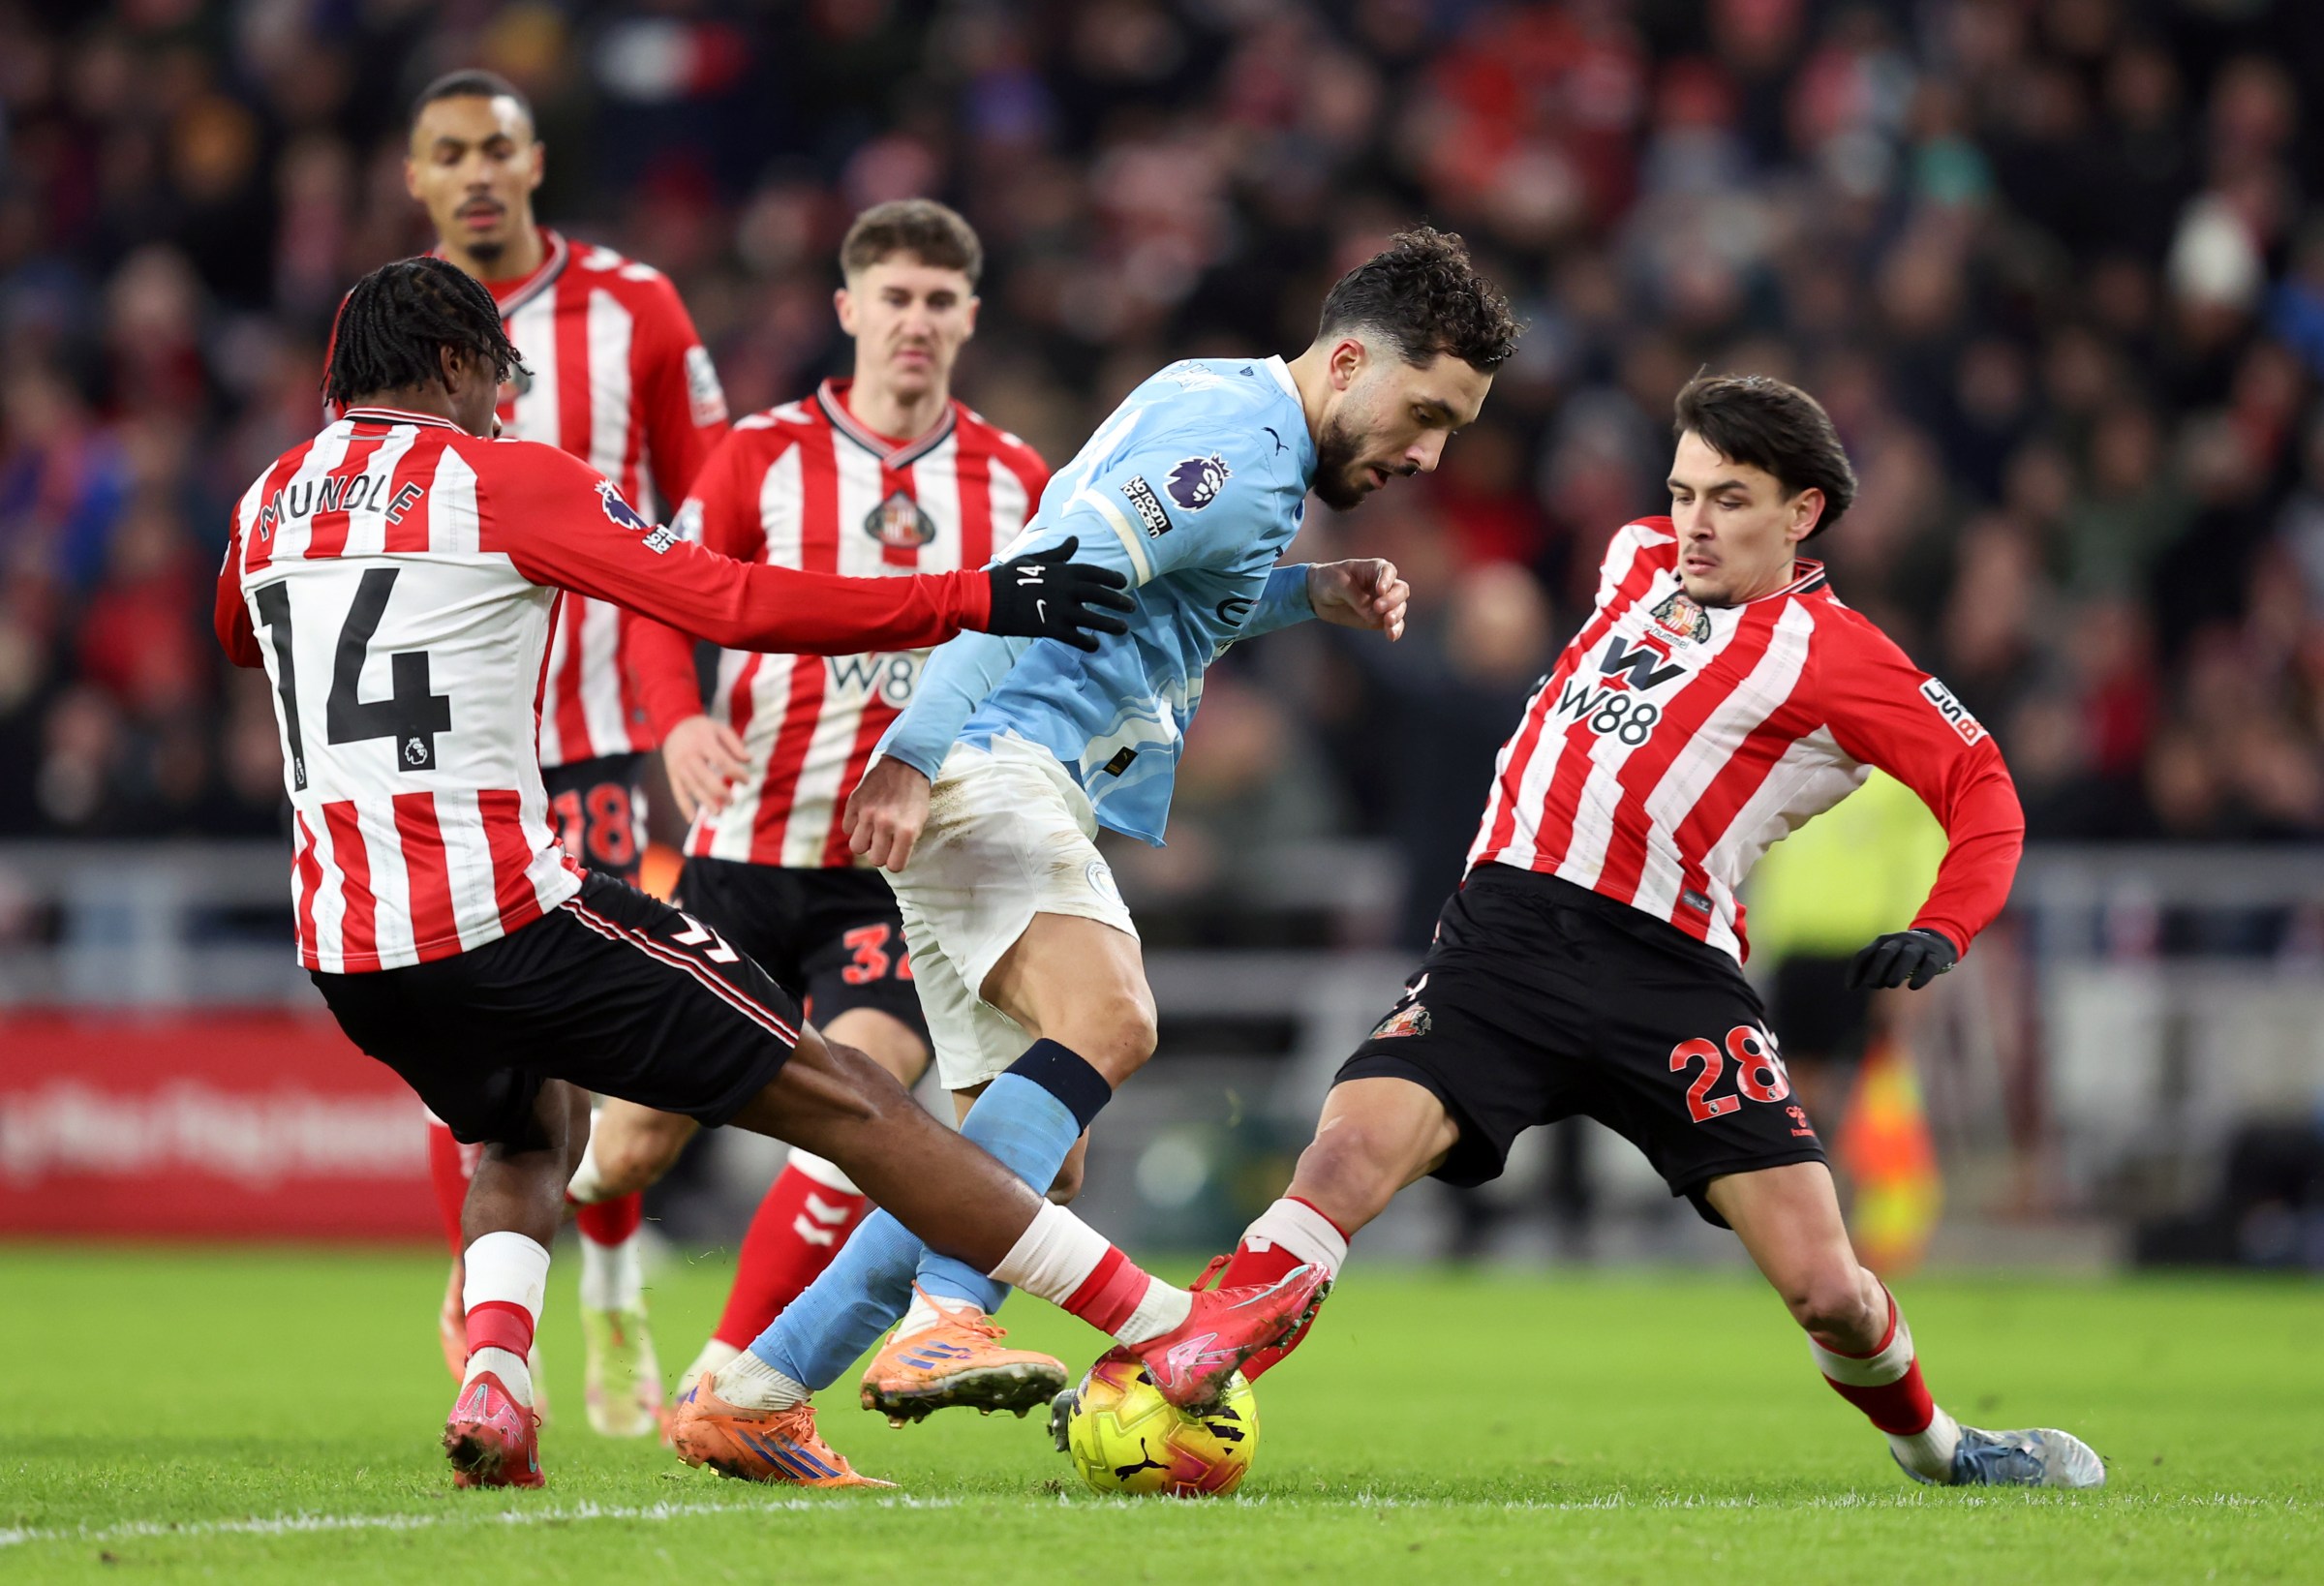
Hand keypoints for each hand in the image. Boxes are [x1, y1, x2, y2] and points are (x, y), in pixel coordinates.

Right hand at [660, 714, 748, 822]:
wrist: (672, 725)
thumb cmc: (702, 729)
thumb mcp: (719, 728)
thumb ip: (735, 744)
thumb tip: (749, 760)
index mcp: (703, 742)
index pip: (722, 761)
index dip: (736, 773)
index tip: (747, 781)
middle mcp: (690, 756)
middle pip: (705, 777)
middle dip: (720, 792)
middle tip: (732, 801)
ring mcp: (679, 766)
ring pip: (692, 787)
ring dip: (705, 802)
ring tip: (718, 813)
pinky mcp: (671, 774)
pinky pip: (677, 792)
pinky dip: (683, 806)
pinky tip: (691, 819)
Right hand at [842, 755, 932, 871]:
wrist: (905, 763)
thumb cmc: (915, 795)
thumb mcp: (919, 820)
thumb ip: (904, 842)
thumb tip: (889, 859)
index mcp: (907, 830)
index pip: (894, 866)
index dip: (895, 862)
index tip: (896, 854)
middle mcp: (886, 824)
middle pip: (874, 860)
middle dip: (880, 853)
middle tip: (885, 841)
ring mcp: (868, 813)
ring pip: (856, 847)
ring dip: (865, 842)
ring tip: (873, 831)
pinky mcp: (854, 803)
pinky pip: (847, 829)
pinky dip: (855, 826)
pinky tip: (865, 817)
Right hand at [985, 535, 1134, 651]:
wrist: (986, 598)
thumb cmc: (1008, 577)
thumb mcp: (1035, 559)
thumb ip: (1058, 553)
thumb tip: (1075, 540)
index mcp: (1063, 570)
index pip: (1095, 573)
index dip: (1112, 578)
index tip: (1123, 583)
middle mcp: (1066, 589)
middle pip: (1101, 595)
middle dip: (1119, 602)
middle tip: (1131, 608)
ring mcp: (1060, 609)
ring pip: (1094, 619)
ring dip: (1111, 625)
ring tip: (1123, 629)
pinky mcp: (1051, 628)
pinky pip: (1076, 637)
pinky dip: (1088, 642)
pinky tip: (1095, 645)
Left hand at [1308, 558, 1409, 640]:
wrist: (1317, 596)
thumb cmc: (1329, 581)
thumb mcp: (1339, 584)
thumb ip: (1356, 597)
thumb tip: (1374, 616)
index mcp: (1375, 569)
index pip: (1389, 571)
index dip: (1387, 581)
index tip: (1379, 590)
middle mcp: (1384, 585)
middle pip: (1400, 591)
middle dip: (1393, 600)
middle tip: (1378, 608)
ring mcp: (1384, 603)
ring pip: (1399, 608)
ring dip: (1396, 616)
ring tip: (1388, 623)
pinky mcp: (1379, 619)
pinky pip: (1393, 625)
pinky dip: (1395, 630)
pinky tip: (1392, 636)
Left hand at [1847, 928, 1958, 989]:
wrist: (1938, 940)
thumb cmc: (1903, 953)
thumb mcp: (1886, 955)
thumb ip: (1869, 967)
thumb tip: (1850, 986)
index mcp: (1883, 941)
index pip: (1865, 954)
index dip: (1856, 970)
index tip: (1850, 987)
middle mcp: (1900, 940)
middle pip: (1886, 952)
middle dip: (1877, 969)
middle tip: (1872, 985)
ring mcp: (1920, 946)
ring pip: (1908, 956)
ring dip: (1897, 971)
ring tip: (1891, 985)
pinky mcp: (1937, 955)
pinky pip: (1929, 964)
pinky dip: (1922, 976)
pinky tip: (1913, 987)